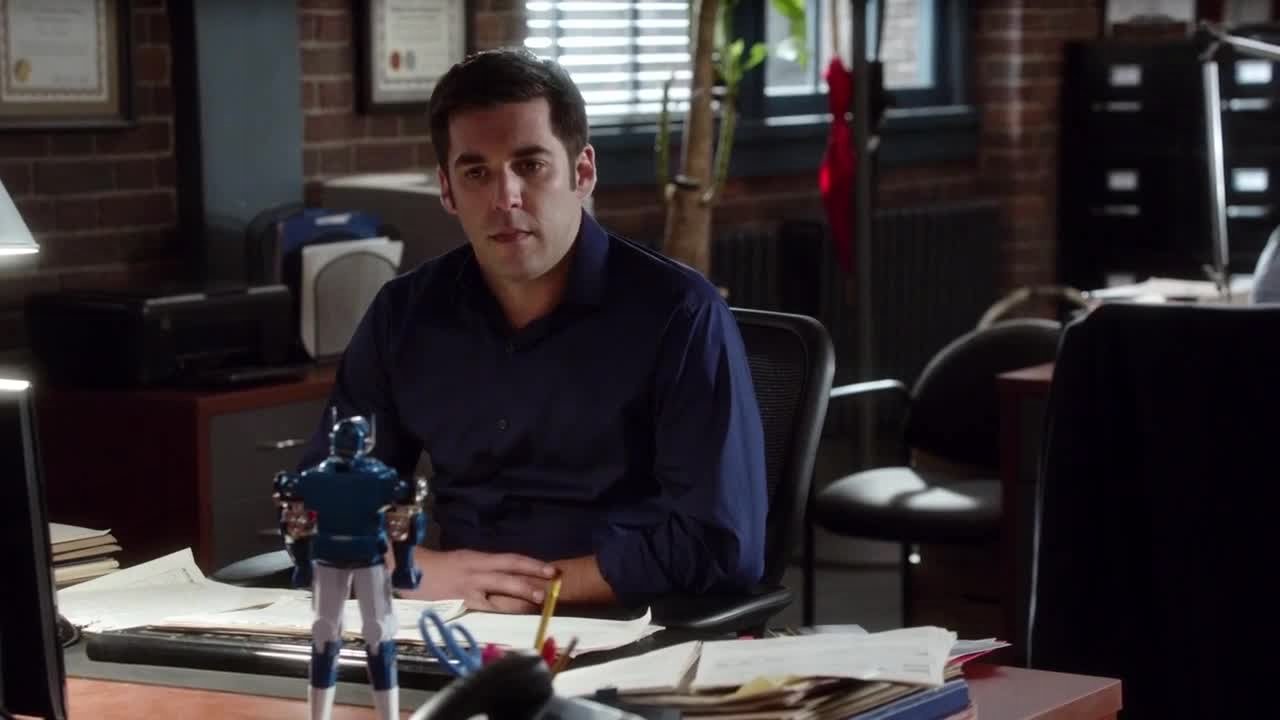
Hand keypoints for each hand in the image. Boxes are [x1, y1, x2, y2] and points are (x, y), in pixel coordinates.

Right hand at [397, 547, 556, 612]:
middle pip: (508, 572)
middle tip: (551, 584)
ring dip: (520, 597)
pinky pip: (484, 607)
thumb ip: (484, 567)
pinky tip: (512, 614)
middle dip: (531, 577)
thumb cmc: (437, 568)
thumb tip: (510, 575)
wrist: (408, 572)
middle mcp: (476, 570)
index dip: (531, 563)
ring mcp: (468, 587)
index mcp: (477, 557)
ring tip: (538, 601)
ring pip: (499, 592)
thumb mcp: (463, 561)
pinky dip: (500, 610)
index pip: (510, 559)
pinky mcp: (460, 602)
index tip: (551, 569)